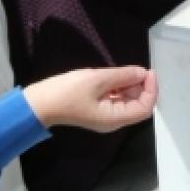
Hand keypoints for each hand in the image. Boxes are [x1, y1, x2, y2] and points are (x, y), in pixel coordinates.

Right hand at [24, 66, 157, 131]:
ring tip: (123, 71)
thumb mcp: (97, 80)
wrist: (38, 103)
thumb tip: (143, 73)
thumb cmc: (67, 92)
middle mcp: (113, 121)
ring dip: (130, 85)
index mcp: (114, 119)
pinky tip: (115, 76)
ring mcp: (104, 116)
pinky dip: (119, 87)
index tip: (148, 71)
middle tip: (135, 69)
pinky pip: (115, 99)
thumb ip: (123, 76)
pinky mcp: (97, 109)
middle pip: (137, 105)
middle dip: (140, 86)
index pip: (144, 108)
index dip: (151, 90)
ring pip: (127, 101)